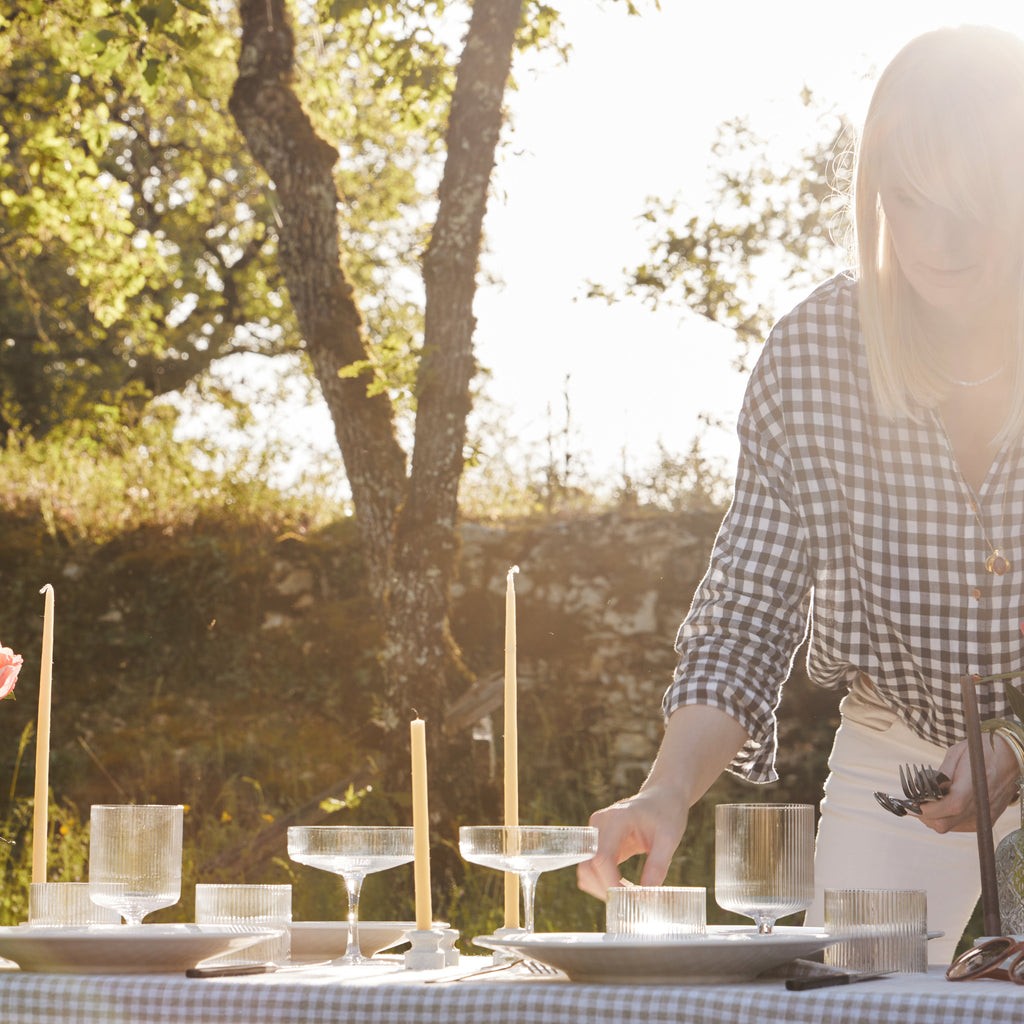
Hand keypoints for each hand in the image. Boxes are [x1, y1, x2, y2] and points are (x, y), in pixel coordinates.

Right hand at [576, 785, 689, 899]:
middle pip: (588, 866)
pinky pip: (591, 868)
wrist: (662, 797)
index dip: (613, 884)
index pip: (603, 858)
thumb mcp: (669, 838)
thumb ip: (658, 866)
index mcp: (616, 818)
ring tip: (629, 898)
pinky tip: (622, 889)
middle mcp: (599, 824)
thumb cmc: (666, 813)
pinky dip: (602, 883)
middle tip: (631, 905)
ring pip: (585, 870)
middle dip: (606, 890)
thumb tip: (648, 896)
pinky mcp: (598, 842)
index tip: (632, 901)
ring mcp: (595, 832)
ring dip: (602, 889)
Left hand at [918, 735, 1018, 832]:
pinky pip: (963, 827)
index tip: (914, 803)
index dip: (928, 808)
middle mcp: (980, 804)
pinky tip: (945, 808)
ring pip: (951, 828)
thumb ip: (942, 774)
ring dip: (936, 819)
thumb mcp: (956, 753)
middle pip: (945, 823)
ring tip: (929, 805)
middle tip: (917, 805)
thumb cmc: (982, 751)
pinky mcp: (988, 818)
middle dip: (925, 816)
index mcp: (972, 786)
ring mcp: (985, 814)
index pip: (949, 806)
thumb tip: (926, 789)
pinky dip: (950, 820)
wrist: (1012, 757)